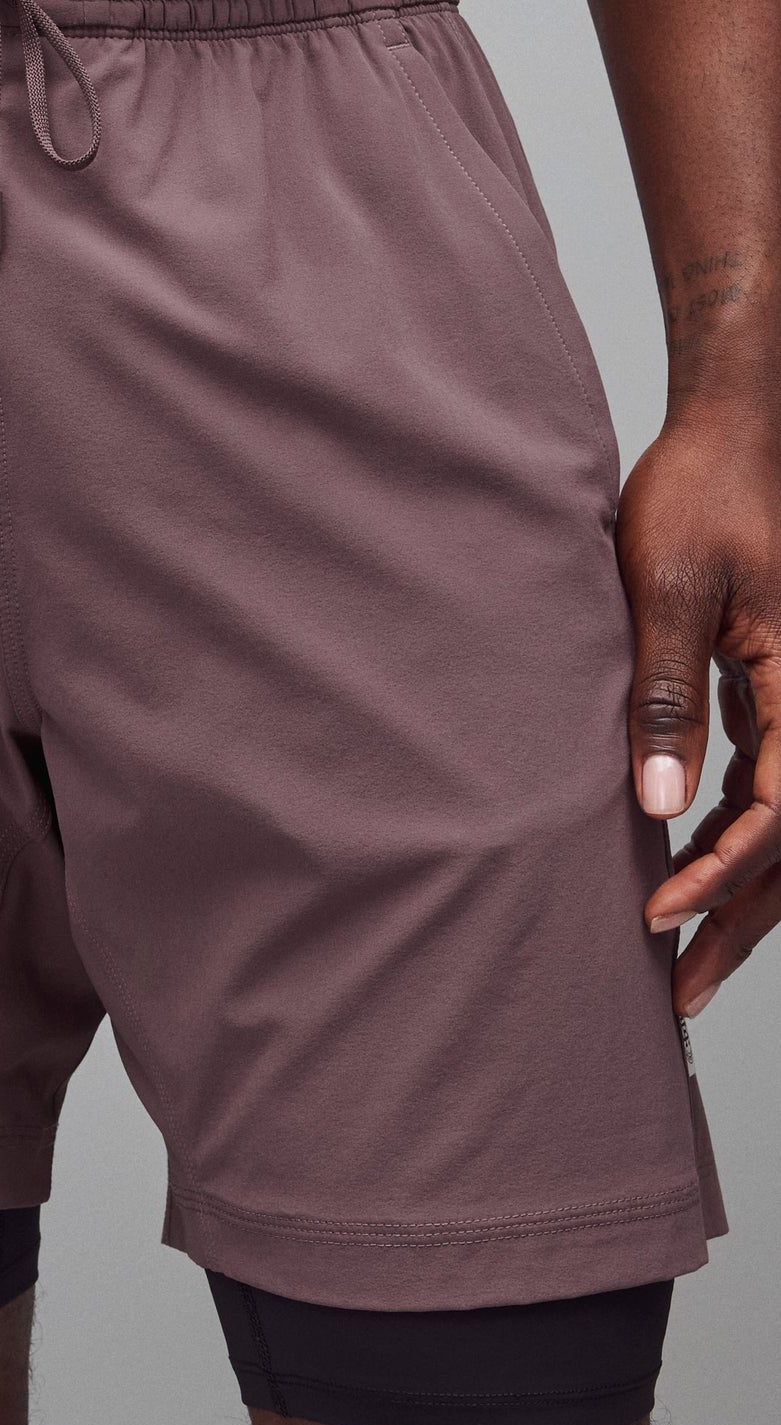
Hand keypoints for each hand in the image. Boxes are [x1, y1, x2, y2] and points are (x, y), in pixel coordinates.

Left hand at [620, 404, 780, 1017]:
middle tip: (678, 993)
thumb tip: (656, 807)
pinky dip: (732, 833)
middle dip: (740, 920)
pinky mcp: (775, 692)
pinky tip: (683, 861)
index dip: (723, 873)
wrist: (734, 431)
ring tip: (676, 949)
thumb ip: (664, 696)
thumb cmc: (701, 494)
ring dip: (738, 888)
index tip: (657, 912)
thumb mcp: (665, 592)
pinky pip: (768, 783)